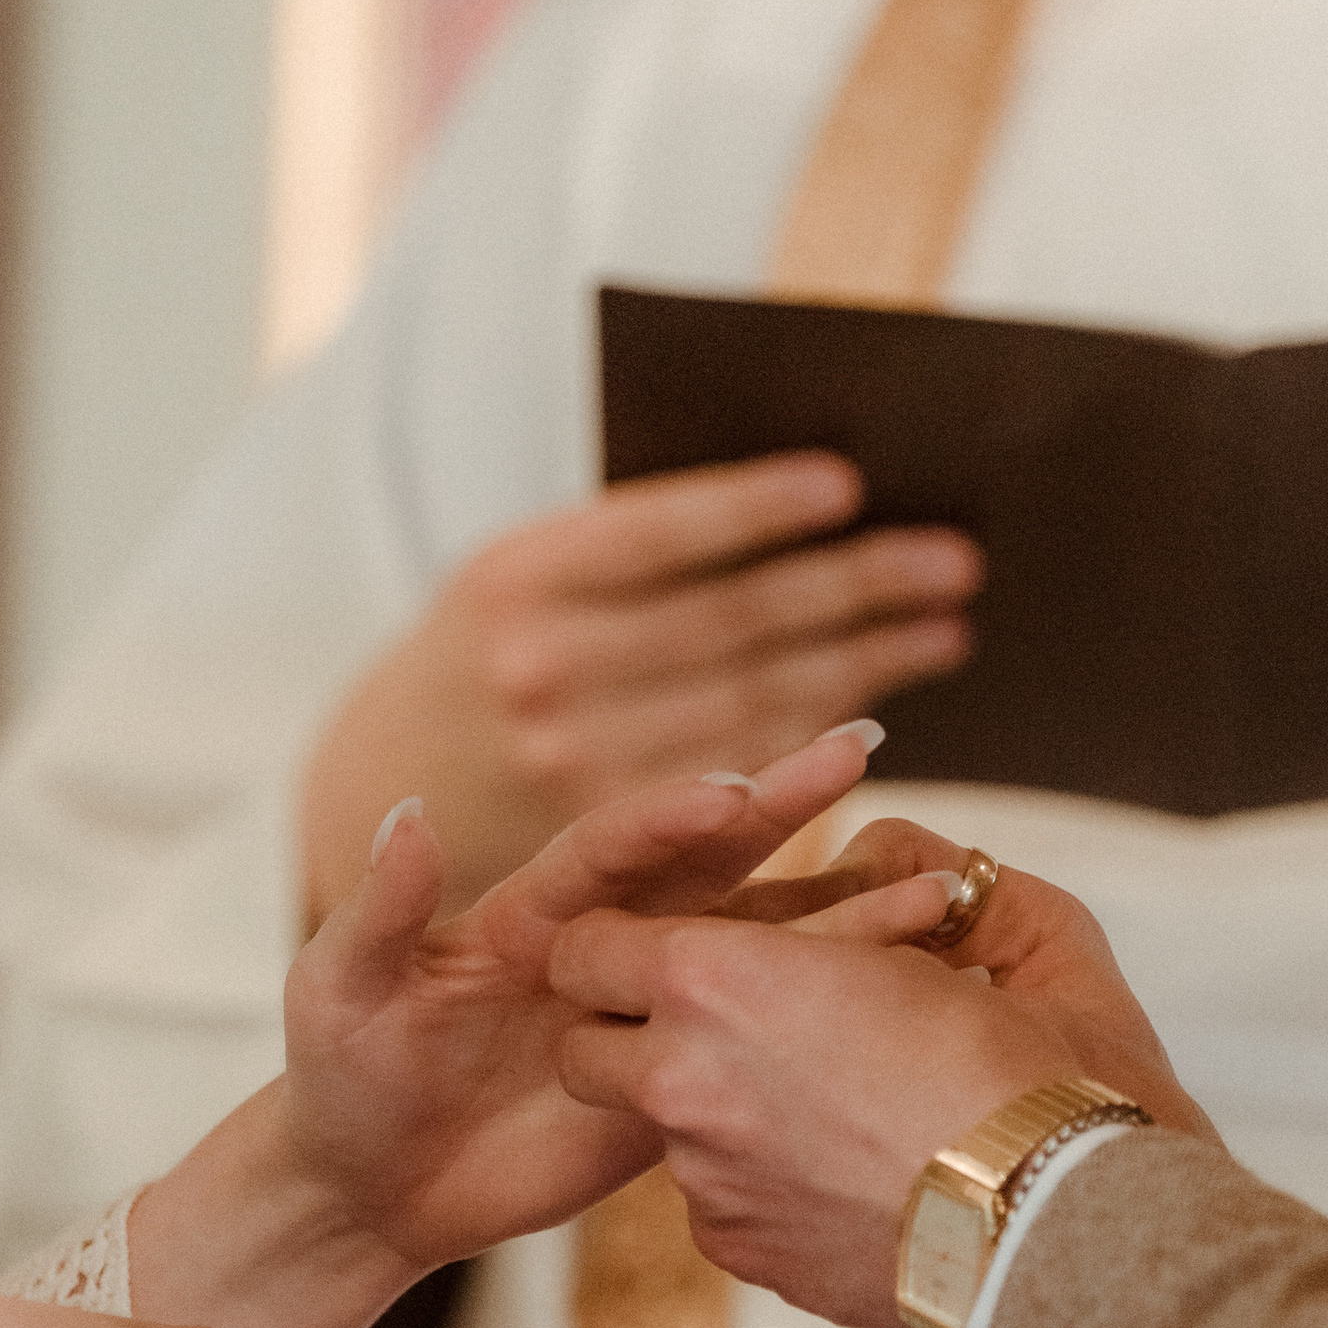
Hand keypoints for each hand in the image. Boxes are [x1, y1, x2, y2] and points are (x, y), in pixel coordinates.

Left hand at [276, 722, 899, 1275]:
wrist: (369, 1187)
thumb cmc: (340, 1076)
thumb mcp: (338, 988)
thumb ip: (379, 907)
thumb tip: (409, 811)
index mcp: (531, 908)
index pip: (615, 844)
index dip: (670, 815)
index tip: (735, 789)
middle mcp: (606, 944)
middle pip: (711, 861)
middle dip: (784, 804)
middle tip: (860, 747)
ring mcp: (652, 1011)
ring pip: (761, 943)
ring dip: (840, 906)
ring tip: (934, 875)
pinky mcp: (681, 1081)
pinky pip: (769, 1038)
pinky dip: (838, 1011)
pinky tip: (910, 990)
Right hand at [298, 456, 980, 921]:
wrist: (376, 814)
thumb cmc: (470, 674)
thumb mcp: (510, 584)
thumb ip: (625, 551)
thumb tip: (793, 498)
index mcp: (515, 580)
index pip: (662, 533)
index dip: (760, 509)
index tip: (848, 485)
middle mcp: (541, 673)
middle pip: (730, 622)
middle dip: (853, 587)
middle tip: (952, 561)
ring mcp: (574, 768)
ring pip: (751, 707)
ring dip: (862, 662)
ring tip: (944, 625)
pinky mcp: (610, 842)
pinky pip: (740, 785)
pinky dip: (817, 741)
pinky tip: (880, 705)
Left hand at [547, 844, 1214, 1327]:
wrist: (1064, 1225)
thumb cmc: (1033, 1068)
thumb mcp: (980, 939)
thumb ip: (900, 893)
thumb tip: (888, 868)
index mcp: (720, 978)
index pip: (586, 949)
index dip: (618, 948)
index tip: (668, 952)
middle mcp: (684, 1078)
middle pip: (584, 1052)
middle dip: (627, 1037)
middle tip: (720, 1028)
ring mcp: (704, 1177)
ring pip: (660, 1132)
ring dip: (712, 1112)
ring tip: (823, 1107)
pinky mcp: (740, 1250)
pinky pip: (718, 1203)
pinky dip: (760, 1184)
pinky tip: (844, 1175)